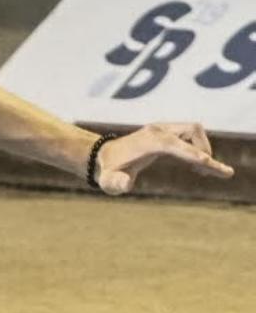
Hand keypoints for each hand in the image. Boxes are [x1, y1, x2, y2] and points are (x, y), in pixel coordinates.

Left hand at [93, 122, 232, 196]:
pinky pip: (191, 135)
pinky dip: (199, 148)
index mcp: (148, 142)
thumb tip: (125, 183)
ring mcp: (163, 129)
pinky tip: (199, 167)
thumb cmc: (109, 172)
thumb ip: (115, 183)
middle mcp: (158, 131)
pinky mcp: (167, 133)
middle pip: (192, 130)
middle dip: (204, 150)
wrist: (104, 157)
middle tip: (209, 172)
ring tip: (204, 171)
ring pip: (195, 131)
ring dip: (204, 148)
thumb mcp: (108, 181)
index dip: (192, 153)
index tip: (209, 163)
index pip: (174, 144)